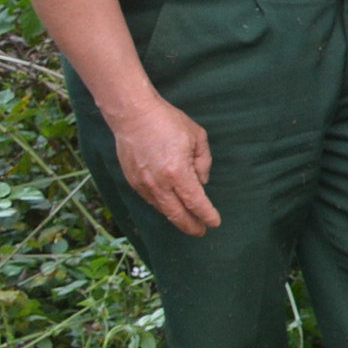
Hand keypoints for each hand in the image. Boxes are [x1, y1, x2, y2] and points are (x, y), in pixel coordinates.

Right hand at [108, 94, 218, 235]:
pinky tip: (171, 207)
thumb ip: (203, 162)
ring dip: (176, 218)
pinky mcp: (132, 182)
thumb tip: (201, 182)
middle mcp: (159, 183)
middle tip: (201, 231)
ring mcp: (143, 184)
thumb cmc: (168, 122)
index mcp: (178, 172)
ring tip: (188, 222)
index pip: (196, 202)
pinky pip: (150, 201)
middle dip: (191, 226)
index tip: (215, 223)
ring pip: (162, 209)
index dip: (206, 215)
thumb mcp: (197, 137)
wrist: (133, 115)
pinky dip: (163, 207)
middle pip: (177, 214)